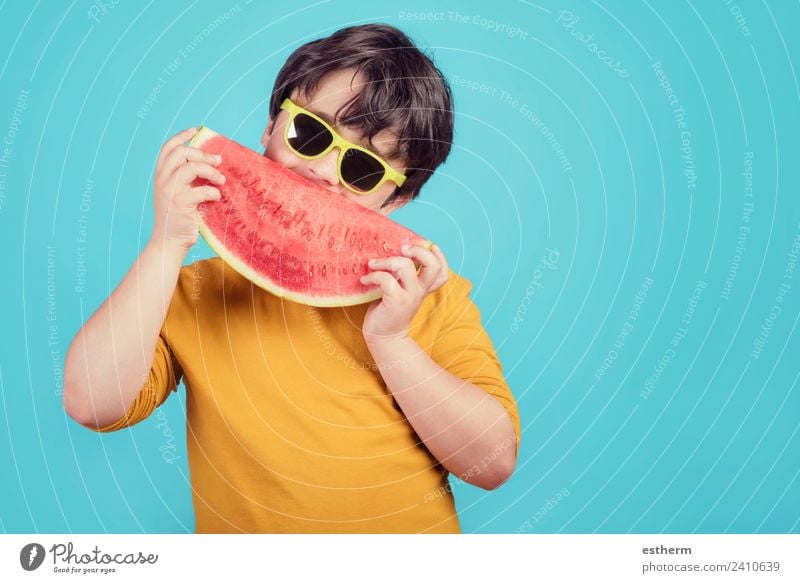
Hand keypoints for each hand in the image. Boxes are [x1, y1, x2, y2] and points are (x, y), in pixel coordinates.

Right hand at [149, 127, 225, 250]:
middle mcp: (162, 179)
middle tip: (219, 160)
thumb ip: (187, 178)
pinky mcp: (180, 203)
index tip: (195, 129)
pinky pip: (202, 189)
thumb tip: (212, 163)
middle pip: (181, 152)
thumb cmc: (179, 218)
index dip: (181, 136)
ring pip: (191, 167)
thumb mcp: (178, 193)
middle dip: (203, 153)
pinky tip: (216, 197)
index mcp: (161, 175)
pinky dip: (213, 192)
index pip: (168, 148)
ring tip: (221, 180)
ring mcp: (169, 190)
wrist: (169, 242)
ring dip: (211, 171)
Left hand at [361, 244, 448, 344]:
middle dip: (418, 251)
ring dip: (386, 261)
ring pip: (405, 266)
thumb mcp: (399, 291)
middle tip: (402, 249)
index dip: (439, 256)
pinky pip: (387, 279)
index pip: (442, 271)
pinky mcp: (396, 301)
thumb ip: (401, 276)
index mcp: (423, 287)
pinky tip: (365, 280)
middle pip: (433, 265)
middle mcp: (420, 290)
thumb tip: (388, 251)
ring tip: (372, 264)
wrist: (384, 337)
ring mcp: (410, 296)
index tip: (427, 245)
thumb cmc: (388, 310)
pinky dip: (374, 276)